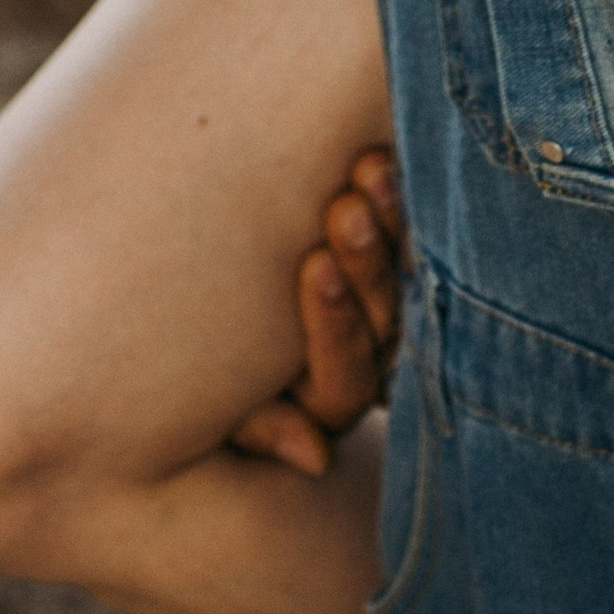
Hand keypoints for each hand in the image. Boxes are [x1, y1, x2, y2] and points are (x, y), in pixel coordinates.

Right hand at [227, 147, 403, 477]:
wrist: (199, 294)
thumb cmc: (198, 358)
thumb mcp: (218, 397)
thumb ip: (257, 424)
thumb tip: (318, 459)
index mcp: (325, 404)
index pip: (342, 380)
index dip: (334, 326)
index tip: (314, 266)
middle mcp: (369, 362)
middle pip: (383, 324)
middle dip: (364, 264)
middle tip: (346, 210)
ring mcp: (390, 310)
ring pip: (405, 276)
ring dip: (391, 221)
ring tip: (371, 168)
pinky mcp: (398, 263)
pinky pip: (414, 235)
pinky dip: (402, 198)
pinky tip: (388, 155)